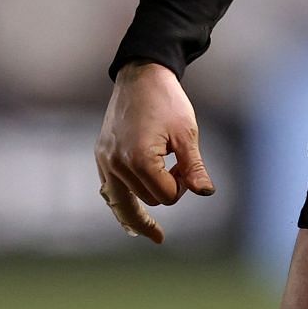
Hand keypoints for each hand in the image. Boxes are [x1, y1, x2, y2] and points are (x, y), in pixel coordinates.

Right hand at [94, 61, 215, 242]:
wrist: (140, 75)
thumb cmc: (167, 101)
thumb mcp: (187, 133)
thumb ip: (194, 167)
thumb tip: (206, 193)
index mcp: (139, 159)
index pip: (165, 196)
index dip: (182, 186)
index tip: (186, 165)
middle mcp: (117, 165)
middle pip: (147, 200)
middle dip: (166, 191)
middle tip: (177, 167)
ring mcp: (105, 161)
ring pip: (123, 204)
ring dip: (144, 204)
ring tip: (153, 233)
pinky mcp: (101, 156)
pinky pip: (108, 193)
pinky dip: (120, 206)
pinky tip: (130, 223)